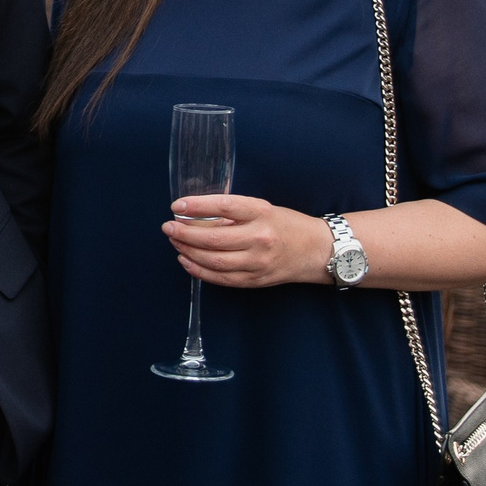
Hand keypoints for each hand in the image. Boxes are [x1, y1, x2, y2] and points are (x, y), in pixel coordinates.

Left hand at [165, 195, 333, 288]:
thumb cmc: (286, 225)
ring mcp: (257, 262)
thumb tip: (195, 216)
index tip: (177, 206)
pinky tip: (186, 260)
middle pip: (213, 238)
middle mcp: (260, 238)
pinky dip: (198, 270)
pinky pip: (220, 278)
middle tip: (168, 227)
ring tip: (175, 242)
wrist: (317, 250)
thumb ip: (233, 213)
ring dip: (188, 251)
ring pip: (213, 260)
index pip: (224, 206)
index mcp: (262, 213)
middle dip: (184, 233)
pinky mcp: (254, 280)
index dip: (197, 206)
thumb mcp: (263, 209)